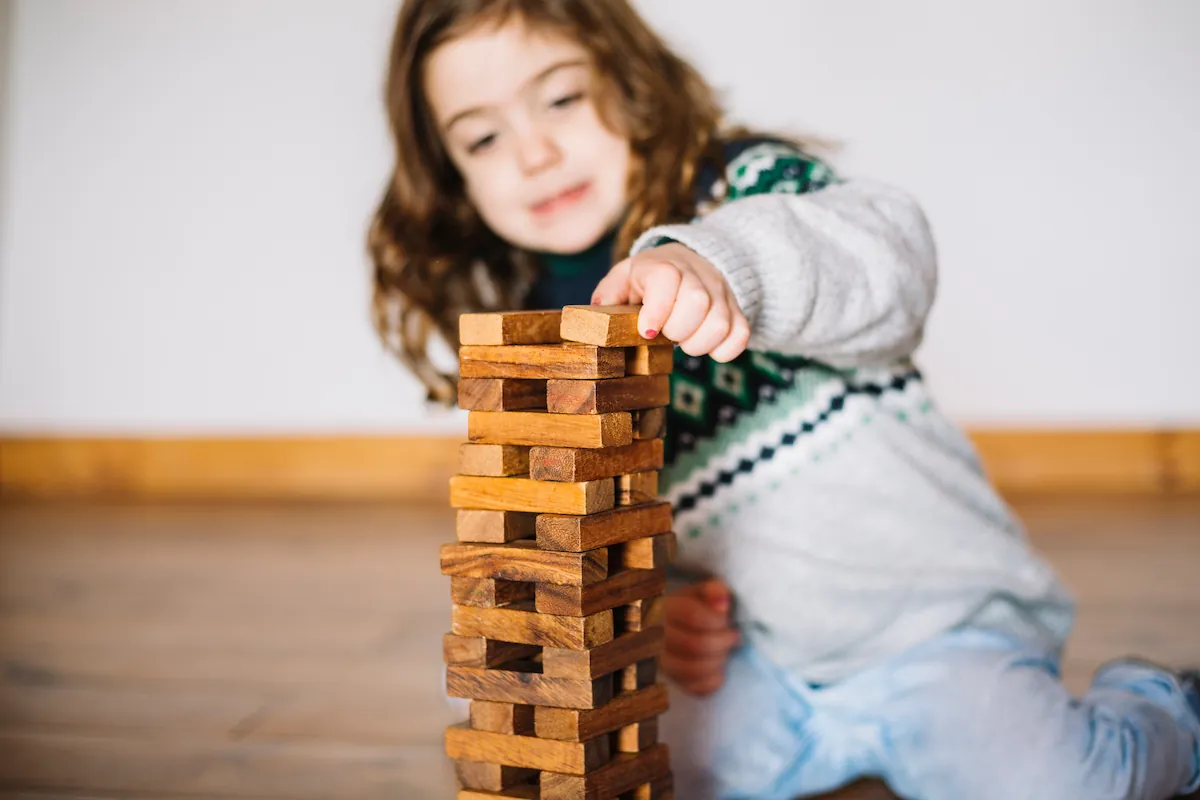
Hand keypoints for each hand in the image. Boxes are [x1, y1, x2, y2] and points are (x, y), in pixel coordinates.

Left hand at [591, 243, 749, 361]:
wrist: (694, 260)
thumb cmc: (651, 277)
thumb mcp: (625, 276)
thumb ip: (609, 293)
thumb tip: (597, 312)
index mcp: (663, 264)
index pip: (667, 278)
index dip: (657, 309)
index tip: (647, 330)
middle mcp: (697, 274)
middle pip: (697, 302)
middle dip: (677, 330)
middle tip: (666, 334)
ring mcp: (721, 292)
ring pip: (720, 323)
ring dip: (698, 344)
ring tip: (684, 340)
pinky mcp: (738, 310)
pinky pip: (741, 335)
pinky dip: (723, 350)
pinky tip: (706, 345)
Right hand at [662, 579, 740, 695]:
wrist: (677, 627)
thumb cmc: (697, 607)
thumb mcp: (703, 592)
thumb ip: (714, 591)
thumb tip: (723, 603)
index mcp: (666, 608)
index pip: (693, 616)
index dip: (718, 622)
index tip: (730, 623)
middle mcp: (658, 636)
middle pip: (695, 645)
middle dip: (723, 643)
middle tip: (734, 638)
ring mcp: (662, 661)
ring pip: (693, 670)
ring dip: (718, 662)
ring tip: (726, 654)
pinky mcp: (673, 681)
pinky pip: (695, 689)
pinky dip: (713, 681)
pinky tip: (719, 670)